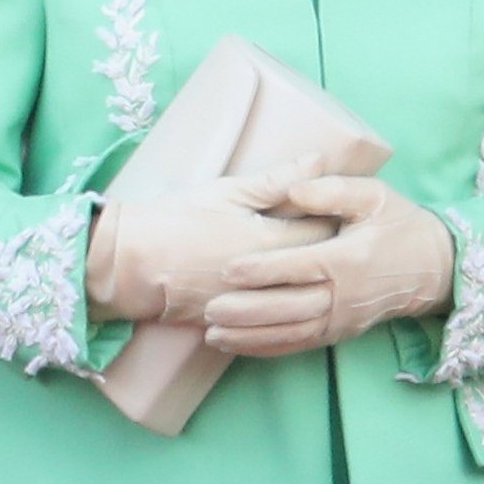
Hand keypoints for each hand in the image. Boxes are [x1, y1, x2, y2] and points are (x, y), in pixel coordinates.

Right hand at [85, 159, 332, 324]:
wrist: (134, 263)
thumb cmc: (180, 218)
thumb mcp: (228, 191)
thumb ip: (277, 180)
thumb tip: (319, 161)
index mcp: (268, 241)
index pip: (323, 232)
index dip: (338, 220)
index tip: (350, 211)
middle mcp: (267, 279)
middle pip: (317, 269)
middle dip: (334, 253)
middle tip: (348, 237)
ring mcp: (252, 306)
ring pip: (300, 298)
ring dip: (314, 283)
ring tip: (326, 267)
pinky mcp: (237, 322)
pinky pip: (275, 318)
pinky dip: (288, 305)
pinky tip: (296, 295)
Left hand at [203, 175, 454, 356]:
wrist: (433, 267)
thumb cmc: (399, 223)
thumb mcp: (373, 195)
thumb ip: (332, 190)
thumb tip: (294, 187)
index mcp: (349, 258)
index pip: (299, 267)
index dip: (262, 270)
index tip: (228, 269)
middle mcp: (344, 295)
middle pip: (289, 307)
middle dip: (246, 310)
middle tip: (209, 308)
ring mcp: (343, 319)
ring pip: (290, 332)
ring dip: (251, 335)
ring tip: (213, 332)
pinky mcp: (341, 333)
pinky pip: (300, 345)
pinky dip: (268, 348)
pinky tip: (240, 346)